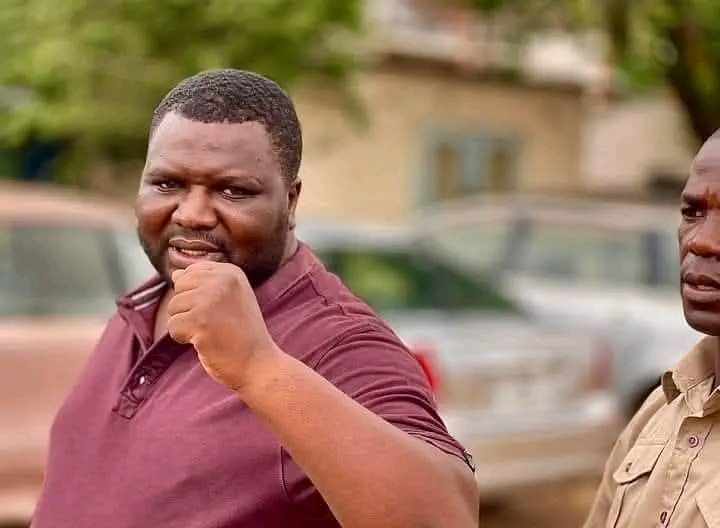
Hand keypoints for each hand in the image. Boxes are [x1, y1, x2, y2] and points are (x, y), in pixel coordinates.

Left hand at [167, 261, 277, 391]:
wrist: (258, 363)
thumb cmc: (241, 333)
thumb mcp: (231, 298)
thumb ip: (205, 283)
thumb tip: (175, 273)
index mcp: (230, 272)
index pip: (190, 273)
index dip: (197, 296)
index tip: (221, 310)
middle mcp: (222, 280)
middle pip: (179, 288)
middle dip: (189, 309)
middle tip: (215, 322)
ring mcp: (211, 300)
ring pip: (173, 307)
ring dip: (187, 325)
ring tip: (212, 332)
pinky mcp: (200, 321)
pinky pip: (173, 327)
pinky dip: (184, 339)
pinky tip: (206, 342)